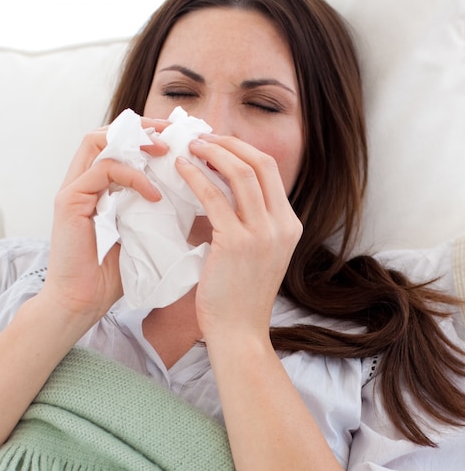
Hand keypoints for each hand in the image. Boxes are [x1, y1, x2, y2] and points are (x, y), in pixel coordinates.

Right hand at [42, 119, 169, 323]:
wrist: (83, 302)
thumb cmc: (111, 274)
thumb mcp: (140, 232)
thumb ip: (151, 209)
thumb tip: (186, 193)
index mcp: (96, 187)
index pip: (117, 143)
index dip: (146, 134)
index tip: (177, 138)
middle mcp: (81, 182)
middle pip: (106, 133)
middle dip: (142, 128)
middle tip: (173, 134)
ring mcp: (73, 189)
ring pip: (99, 142)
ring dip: (136, 142)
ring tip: (166, 153)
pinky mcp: (69, 200)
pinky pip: (103, 170)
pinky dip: (133, 176)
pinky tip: (154, 195)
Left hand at [176, 135, 302, 340]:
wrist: (239, 332)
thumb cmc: (239, 296)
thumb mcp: (257, 254)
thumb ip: (250, 223)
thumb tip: (222, 191)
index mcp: (289, 225)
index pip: (270, 171)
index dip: (242, 151)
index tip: (217, 145)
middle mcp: (282, 224)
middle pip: (260, 163)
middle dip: (229, 144)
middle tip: (201, 138)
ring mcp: (263, 233)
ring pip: (240, 173)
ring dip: (212, 153)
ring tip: (189, 147)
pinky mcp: (236, 243)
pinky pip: (214, 198)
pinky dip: (196, 178)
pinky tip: (181, 170)